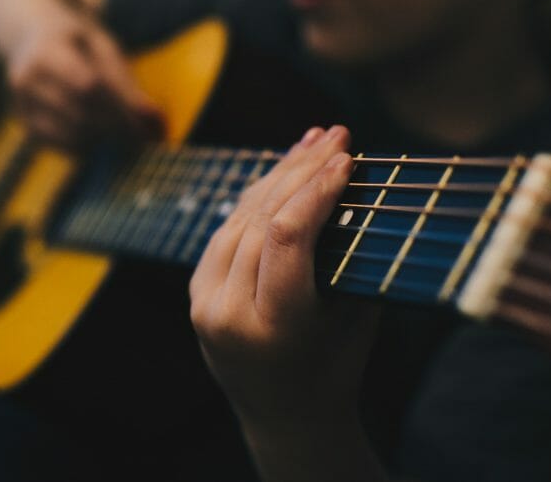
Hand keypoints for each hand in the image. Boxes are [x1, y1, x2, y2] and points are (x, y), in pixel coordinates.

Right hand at [6, 11, 162, 148]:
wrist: (33, 40)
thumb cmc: (78, 44)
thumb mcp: (103, 48)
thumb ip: (127, 82)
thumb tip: (156, 120)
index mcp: (47, 49)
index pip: (88, 85)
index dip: (121, 108)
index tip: (148, 124)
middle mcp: (25, 78)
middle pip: (80, 112)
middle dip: (117, 128)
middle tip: (145, 138)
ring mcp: (21, 105)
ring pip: (70, 134)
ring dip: (105, 141)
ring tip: (129, 139)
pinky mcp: (26, 126)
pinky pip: (60, 146)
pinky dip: (87, 148)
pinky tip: (104, 141)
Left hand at [189, 125, 379, 429]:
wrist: (283, 416)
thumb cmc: (334, 369)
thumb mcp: (354, 319)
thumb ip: (348, 259)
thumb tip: (349, 188)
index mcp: (274, 328)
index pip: (288, 238)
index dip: (317, 190)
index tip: (348, 159)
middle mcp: (227, 314)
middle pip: (262, 221)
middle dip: (302, 170)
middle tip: (335, 135)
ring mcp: (204, 303)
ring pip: (240, 219)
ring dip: (278, 176)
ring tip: (312, 143)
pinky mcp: (197, 291)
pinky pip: (226, 231)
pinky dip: (255, 200)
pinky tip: (281, 173)